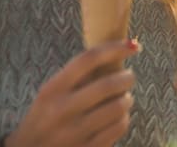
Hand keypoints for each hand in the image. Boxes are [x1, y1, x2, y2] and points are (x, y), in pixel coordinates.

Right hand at [5, 39, 139, 146]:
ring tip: (124, 99)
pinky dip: (123, 119)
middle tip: (129, 77)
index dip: (115, 48)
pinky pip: (118, 128)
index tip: (132, 45)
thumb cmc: (44, 118)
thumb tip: (114, 54)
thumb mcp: (50, 95)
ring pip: (118, 107)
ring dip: (127, 99)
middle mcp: (62, 109)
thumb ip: (75, 78)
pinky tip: (119, 117)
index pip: (88, 59)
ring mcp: (75, 132)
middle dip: (127, 77)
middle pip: (108, 84)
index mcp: (52, 89)